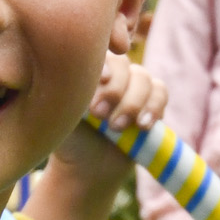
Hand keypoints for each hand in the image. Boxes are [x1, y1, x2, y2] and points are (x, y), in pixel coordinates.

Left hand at [25, 54, 164, 219]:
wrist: (85, 169)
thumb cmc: (67, 140)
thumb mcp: (59, 114)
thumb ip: (66, 91)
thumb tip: (74, 70)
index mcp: (86, 67)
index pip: (100, 49)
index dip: (104, 64)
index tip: (98, 80)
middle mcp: (111, 72)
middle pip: (124, 64)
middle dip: (114, 90)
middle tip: (99, 114)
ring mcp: (132, 86)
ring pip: (144, 78)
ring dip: (132, 103)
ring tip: (116, 127)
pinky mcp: (150, 102)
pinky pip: (160, 92)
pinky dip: (154, 107)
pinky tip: (142, 126)